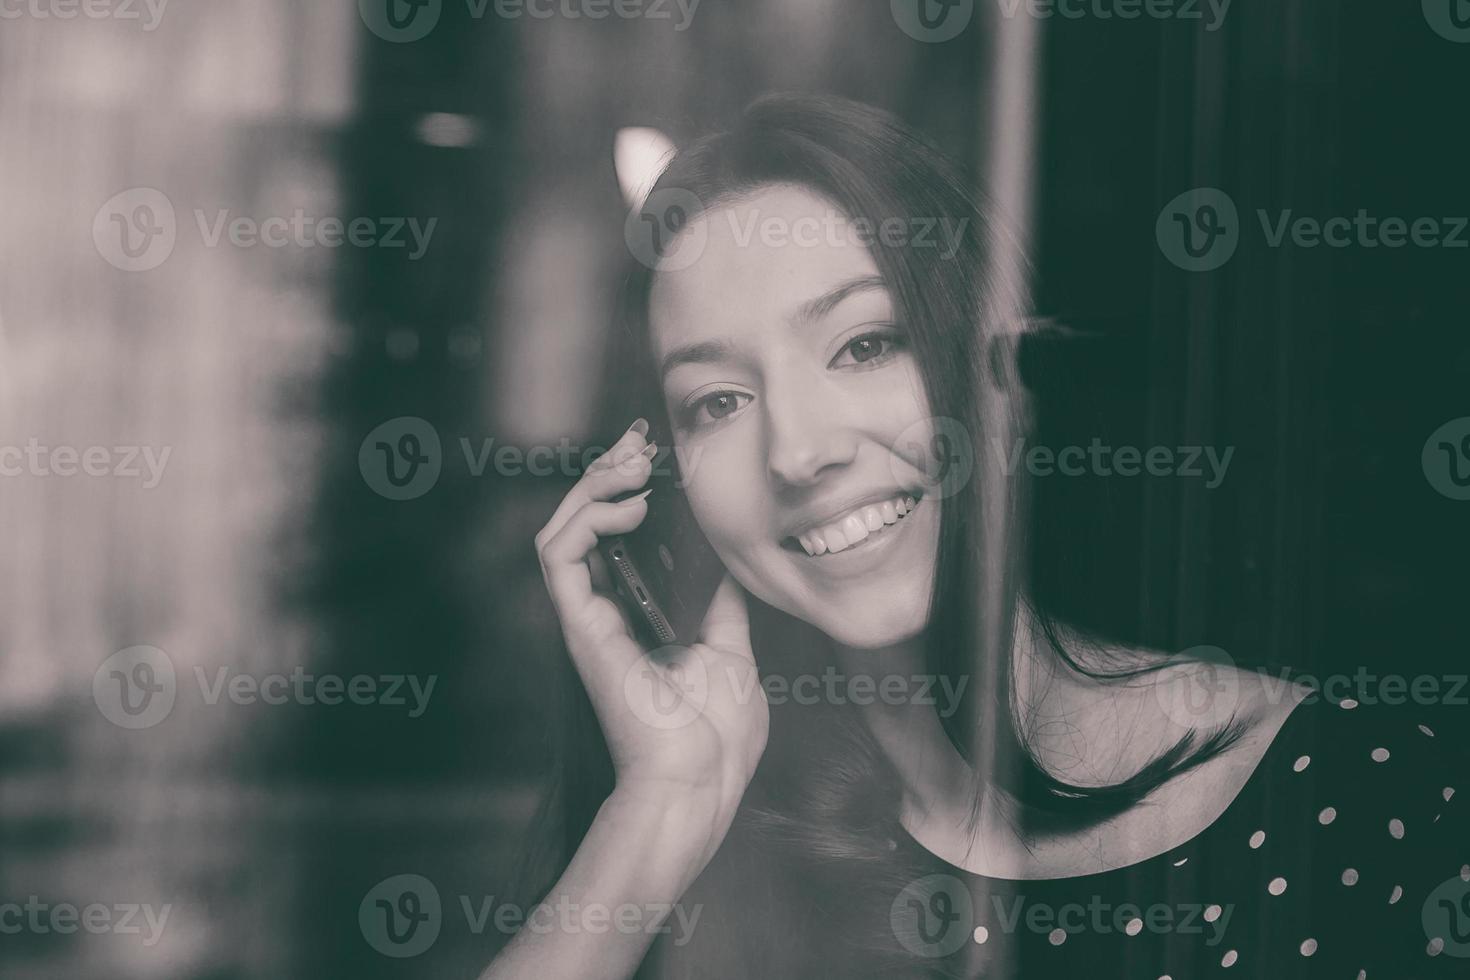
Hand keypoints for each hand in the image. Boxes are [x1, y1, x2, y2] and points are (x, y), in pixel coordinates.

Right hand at [534, 420, 768, 821]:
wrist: (698, 782)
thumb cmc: (715, 736)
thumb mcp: (731, 652)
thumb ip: (720, 606)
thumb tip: (728, 562)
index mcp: (637, 618)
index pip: (616, 536)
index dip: (626, 486)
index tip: (655, 451)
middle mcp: (605, 613)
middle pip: (583, 522)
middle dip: (607, 470)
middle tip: (640, 441)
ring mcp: (588, 618)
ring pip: (560, 528)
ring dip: (593, 484)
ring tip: (635, 463)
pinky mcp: (579, 625)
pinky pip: (559, 554)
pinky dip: (589, 517)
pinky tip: (633, 506)